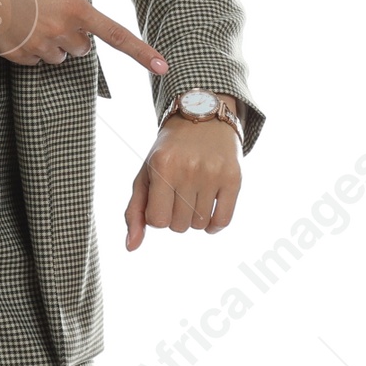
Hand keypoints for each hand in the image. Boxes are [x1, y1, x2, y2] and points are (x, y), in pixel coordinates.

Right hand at [0, 0, 166, 75]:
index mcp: (76, 8)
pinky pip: (33, 62)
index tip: (163, 66)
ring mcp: (40, 46)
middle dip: (71, 38)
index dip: (142, 53)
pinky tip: (14, 29)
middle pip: (81, 50)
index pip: (116, 35)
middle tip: (49, 17)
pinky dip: (27, 50)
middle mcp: (62, 31)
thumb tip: (78, 27)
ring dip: (49, 45)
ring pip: (58, 58)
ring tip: (28, 20)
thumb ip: (73, 5)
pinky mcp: (19, 56)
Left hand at [125, 115, 242, 248]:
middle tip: (178, 195)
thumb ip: (134, 212)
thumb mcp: (145, 176)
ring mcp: (213, 173)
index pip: (157, 221)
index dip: (157, 215)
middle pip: (178, 226)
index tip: (161, 200)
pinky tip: (209, 216)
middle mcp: (189, 168)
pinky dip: (214, 226)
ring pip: (199, 225)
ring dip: (193, 219)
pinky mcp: (234, 177)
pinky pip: (223, 221)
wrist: (202, 118)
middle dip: (175, 216)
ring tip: (192, 197)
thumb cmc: (168, 153)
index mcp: (163, 166)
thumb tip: (131, 247)